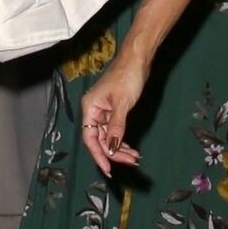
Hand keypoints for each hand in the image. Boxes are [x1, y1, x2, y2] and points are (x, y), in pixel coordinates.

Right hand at [81, 60, 145, 175]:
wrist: (137, 60)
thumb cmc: (127, 76)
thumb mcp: (122, 104)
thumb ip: (116, 126)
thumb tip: (112, 147)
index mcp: (90, 108)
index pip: (90, 138)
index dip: (98, 155)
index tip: (108, 168)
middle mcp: (94, 111)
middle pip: (100, 140)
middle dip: (114, 153)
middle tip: (130, 162)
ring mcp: (103, 112)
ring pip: (109, 137)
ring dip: (120, 148)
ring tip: (134, 157)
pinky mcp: (113, 111)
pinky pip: (115, 131)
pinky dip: (122, 140)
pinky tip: (131, 148)